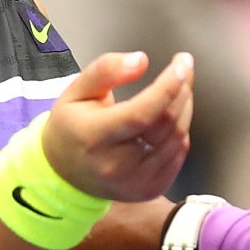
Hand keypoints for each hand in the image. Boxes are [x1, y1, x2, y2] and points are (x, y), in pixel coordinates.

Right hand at [42, 51, 192, 201]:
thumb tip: (142, 60)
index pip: (141, 113)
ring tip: (179, 88)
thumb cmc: (72, 127)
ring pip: (178, 138)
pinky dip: (181, 130)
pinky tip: (170, 116)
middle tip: (182, 68)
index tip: (183, 62)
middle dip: (181, 90)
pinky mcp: (150, 189)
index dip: (168, 86)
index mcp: (93, 137)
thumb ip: (106, 70)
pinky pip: (178, 154)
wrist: (64, 174)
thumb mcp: (76, 91)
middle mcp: (115, 165)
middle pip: (165, 124)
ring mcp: (136, 182)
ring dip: (185, 108)